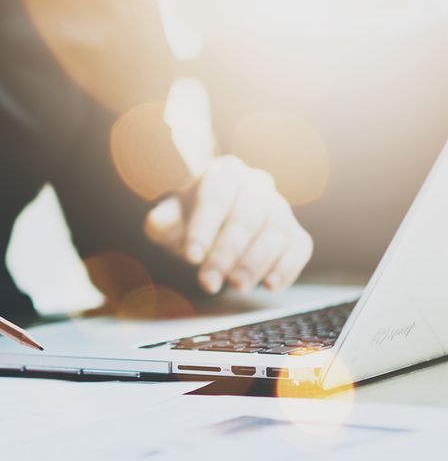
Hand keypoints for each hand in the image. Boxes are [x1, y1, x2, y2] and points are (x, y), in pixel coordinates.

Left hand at [144, 156, 313, 293]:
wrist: (212, 222)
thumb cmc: (188, 220)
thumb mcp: (168, 219)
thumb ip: (162, 221)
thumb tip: (159, 224)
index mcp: (224, 174)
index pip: (216, 196)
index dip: (204, 228)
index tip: (191, 258)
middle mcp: (256, 185)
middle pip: (247, 216)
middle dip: (227, 253)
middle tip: (210, 282)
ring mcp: (279, 207)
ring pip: (276, 231)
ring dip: (256, 262)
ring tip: (237, 286)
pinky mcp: (295, 232)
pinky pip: (300, 247)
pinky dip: (288, 267)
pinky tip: (271, 286)